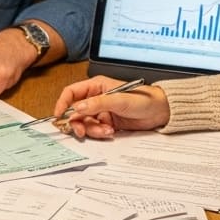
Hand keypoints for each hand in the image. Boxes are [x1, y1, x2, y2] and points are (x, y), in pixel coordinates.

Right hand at [51, 76, 168, 138]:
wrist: (160, 111)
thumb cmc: (143, 99)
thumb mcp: (119, 100)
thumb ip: (98, 103)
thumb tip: (78, 107)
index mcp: (96, 86)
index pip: (71, 93)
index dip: (63, 103)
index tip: (60, 116)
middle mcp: (96, 98)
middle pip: (75, 111)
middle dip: (77, 123)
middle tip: (81, 131)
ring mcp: (101, 111)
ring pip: (85, 123)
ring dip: (92, 130)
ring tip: (106, 130)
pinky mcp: (106, 123)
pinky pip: (95, 130)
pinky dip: (100, 133)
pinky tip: (110, 132)